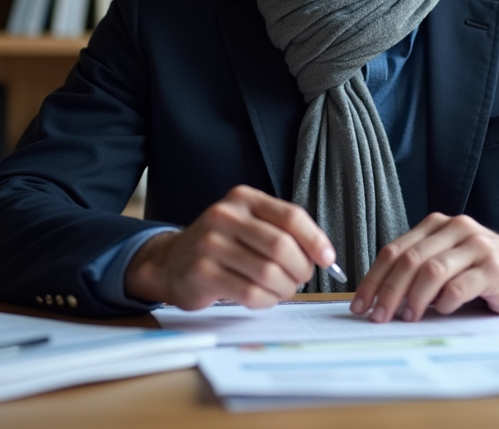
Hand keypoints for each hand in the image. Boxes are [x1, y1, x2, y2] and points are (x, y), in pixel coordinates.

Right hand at [124, 185, 334, 309]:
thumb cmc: (222, 245)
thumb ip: (282, 231)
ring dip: (285, 288)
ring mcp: (210, 243)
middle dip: (300, 269)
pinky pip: (249, 292)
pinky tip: (264, 298)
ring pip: (267, 272)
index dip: (315, 240)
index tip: (327, 259)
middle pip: (281, 246)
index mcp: (243, 198)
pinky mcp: (202, 272)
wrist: (172, 261)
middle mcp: (225, 215)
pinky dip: (266, 300)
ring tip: (283, 289)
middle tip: (301, 279)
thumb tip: (324, 255)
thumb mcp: (249, 224)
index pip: (290, 216)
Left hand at [350, 213, 498, 321]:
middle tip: (378, 316)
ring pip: (432, 270)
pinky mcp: (494, 270)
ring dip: (414, 298)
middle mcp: (456, 229)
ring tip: (407, 317)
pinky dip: (445, 301)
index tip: (361, 304)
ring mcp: (477, 247)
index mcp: (438, 225)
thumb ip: (419, 268)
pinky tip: (442, 311)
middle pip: (410, 259)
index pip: (395, 249)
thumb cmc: (481, 269)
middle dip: (388, 291)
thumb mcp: (448, 260)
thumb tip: (379, 297)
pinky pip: (461, 285)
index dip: (374, 278)